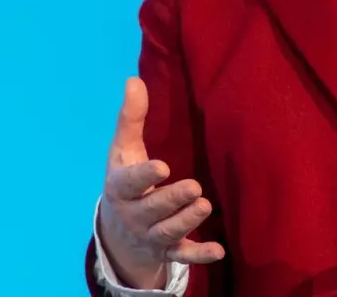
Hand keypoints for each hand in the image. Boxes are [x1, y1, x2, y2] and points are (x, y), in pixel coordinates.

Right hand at [98, 77, 225, 287]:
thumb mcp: (123, 149)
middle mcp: (134, 215)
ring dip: (186, 222)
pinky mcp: (168, 251)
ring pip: (168, 232)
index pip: (130, 183)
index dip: (144, 176)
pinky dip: (199, 256)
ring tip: (204, 205)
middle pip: (152, 210)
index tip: (162, 166)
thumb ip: (131, 118)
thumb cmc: (125, 179)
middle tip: (195, 188)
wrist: (118, 231)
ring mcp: (151, 235)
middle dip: (171, 200)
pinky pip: (183, 256)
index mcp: (120, 188)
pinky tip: (219, 251)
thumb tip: (134, 80)